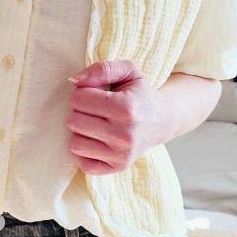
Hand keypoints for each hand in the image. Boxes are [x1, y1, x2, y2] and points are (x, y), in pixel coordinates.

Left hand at [66, 59, 168, 175]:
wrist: (162, 120)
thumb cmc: (139, 93)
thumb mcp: (127, 71)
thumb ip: (101, 69)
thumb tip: (74, 80)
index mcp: (126, 107)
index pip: (78, 99)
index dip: (81, 93)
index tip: (94, 94)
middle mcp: (125, 135)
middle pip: (74, 121)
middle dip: (79, 111)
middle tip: (94, 109)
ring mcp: (122, 155)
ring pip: (75, 143)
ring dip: (80, 131)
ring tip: (94, 123)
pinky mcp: (118, 167)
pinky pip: (83, 164)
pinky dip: (84, 151)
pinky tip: (94, 140)